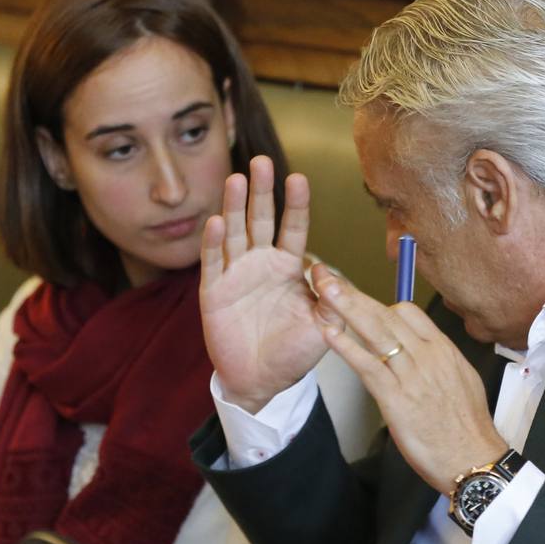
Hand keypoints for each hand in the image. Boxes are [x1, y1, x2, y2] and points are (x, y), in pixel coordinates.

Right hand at [201, 157, 327, 412]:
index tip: (298, 178)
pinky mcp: (215, 291)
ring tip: (236, 179)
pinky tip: (216, 222)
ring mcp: (236, 274)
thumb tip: (325, 269)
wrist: (261, 382)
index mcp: (288, 267)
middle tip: (260, 162)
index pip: (294, 228)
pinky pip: (214, 262)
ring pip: (235, 233)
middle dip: (261, 191)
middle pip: (261, 220)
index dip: (296, 204)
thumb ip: (330, 298)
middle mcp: (261, 263)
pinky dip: (214, 243)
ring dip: (234, 207)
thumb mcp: (323, 325)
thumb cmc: (293, 352)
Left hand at [311, 264, 508, 492]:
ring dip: (346, 309)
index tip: (360, 302)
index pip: (408, 312)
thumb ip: (440, 361)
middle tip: (329, 277)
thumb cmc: (466, 427)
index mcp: (444, 349)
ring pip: (375, 332)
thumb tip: (422, 350)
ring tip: (323, 291)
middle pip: (386, 314)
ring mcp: (411, 375)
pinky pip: (367, 365)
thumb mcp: (462, 380)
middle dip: (355, 294)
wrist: (473, 458)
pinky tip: (330, 334)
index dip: (379, 305)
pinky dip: (346, 346)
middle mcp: (427, 356)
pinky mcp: (396, 398)